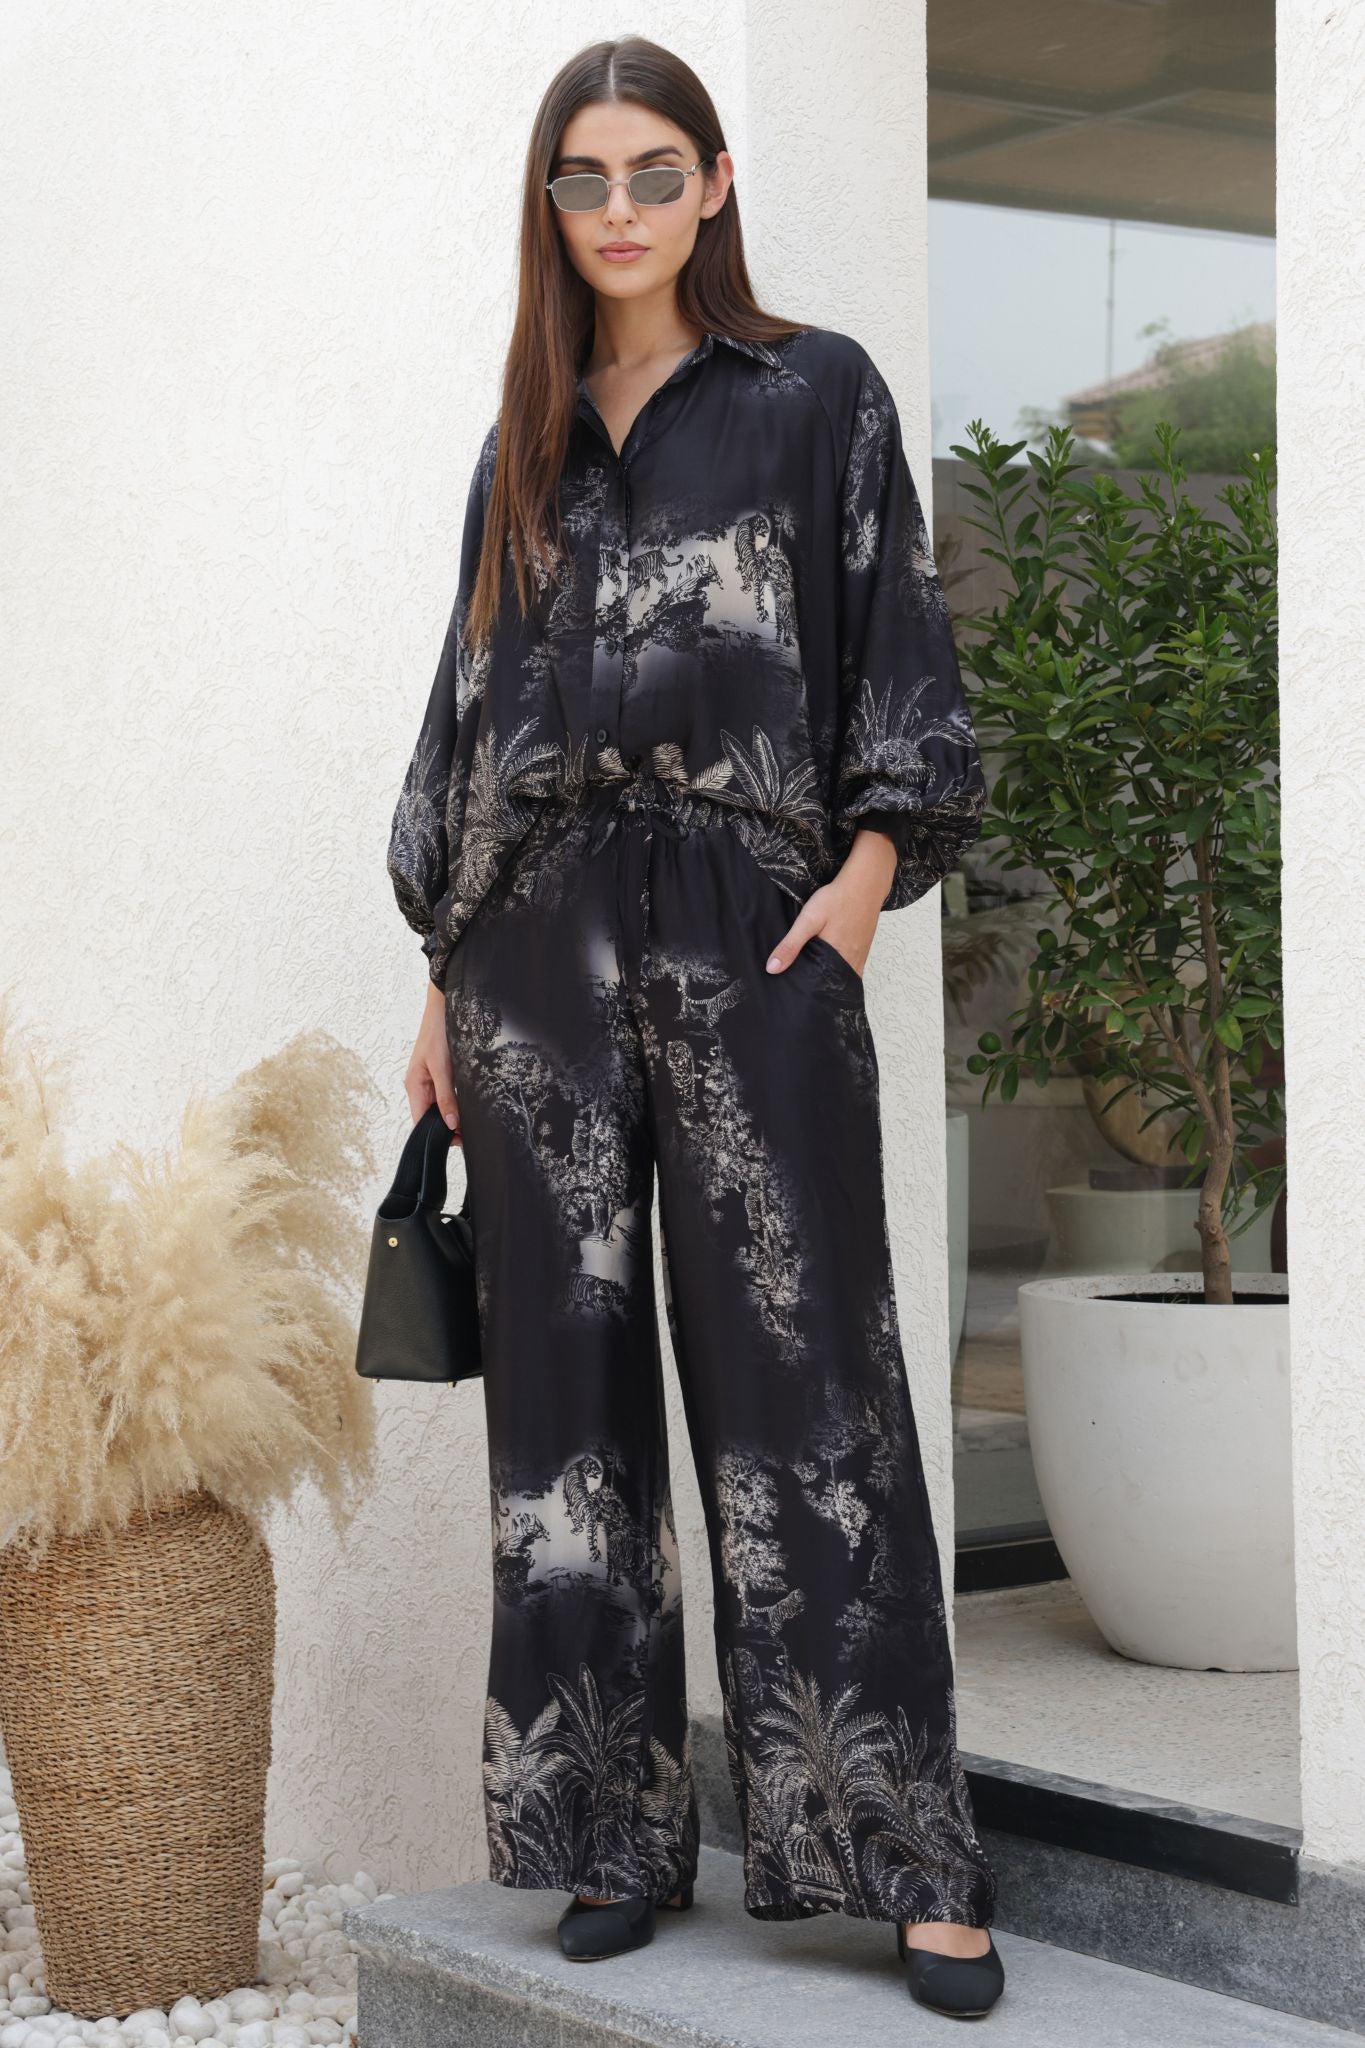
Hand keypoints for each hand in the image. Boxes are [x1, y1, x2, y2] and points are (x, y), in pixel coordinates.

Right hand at [404, 979, 461, 1135]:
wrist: (444, 1004)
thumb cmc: (438, 1031)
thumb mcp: (443, 1067)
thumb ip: (446, 1097)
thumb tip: (450, 1123)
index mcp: (414, 1086)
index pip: (421, 1121)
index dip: (436, 1135)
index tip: (456, 1142)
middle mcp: (419, 1085)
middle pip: (430, 1116)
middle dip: (447, 1127)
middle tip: (468, 1135)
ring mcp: (429, 1079)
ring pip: (440, 1106)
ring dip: (453, 1115)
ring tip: (469, 1124)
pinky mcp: (440, 1072)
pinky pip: (446, 1094)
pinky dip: (456, 1102)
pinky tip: (467, 1106)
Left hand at [764, 827, 897, 979]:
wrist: (866, 883)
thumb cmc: (837, 899)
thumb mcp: (809, 920)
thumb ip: (791, 945)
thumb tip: (772, 969)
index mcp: (836, 959)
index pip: (820, 987)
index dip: (808, 992)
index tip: (795, 996)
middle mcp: (851, 962)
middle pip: (831, 984)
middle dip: (818, 989)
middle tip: (801, 991)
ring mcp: (860, 956)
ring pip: (842, 977)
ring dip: (829, 980)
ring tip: (813, 982)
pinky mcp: (863, 949)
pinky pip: (852, 968)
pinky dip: (840, 972)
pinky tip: (829, 968)